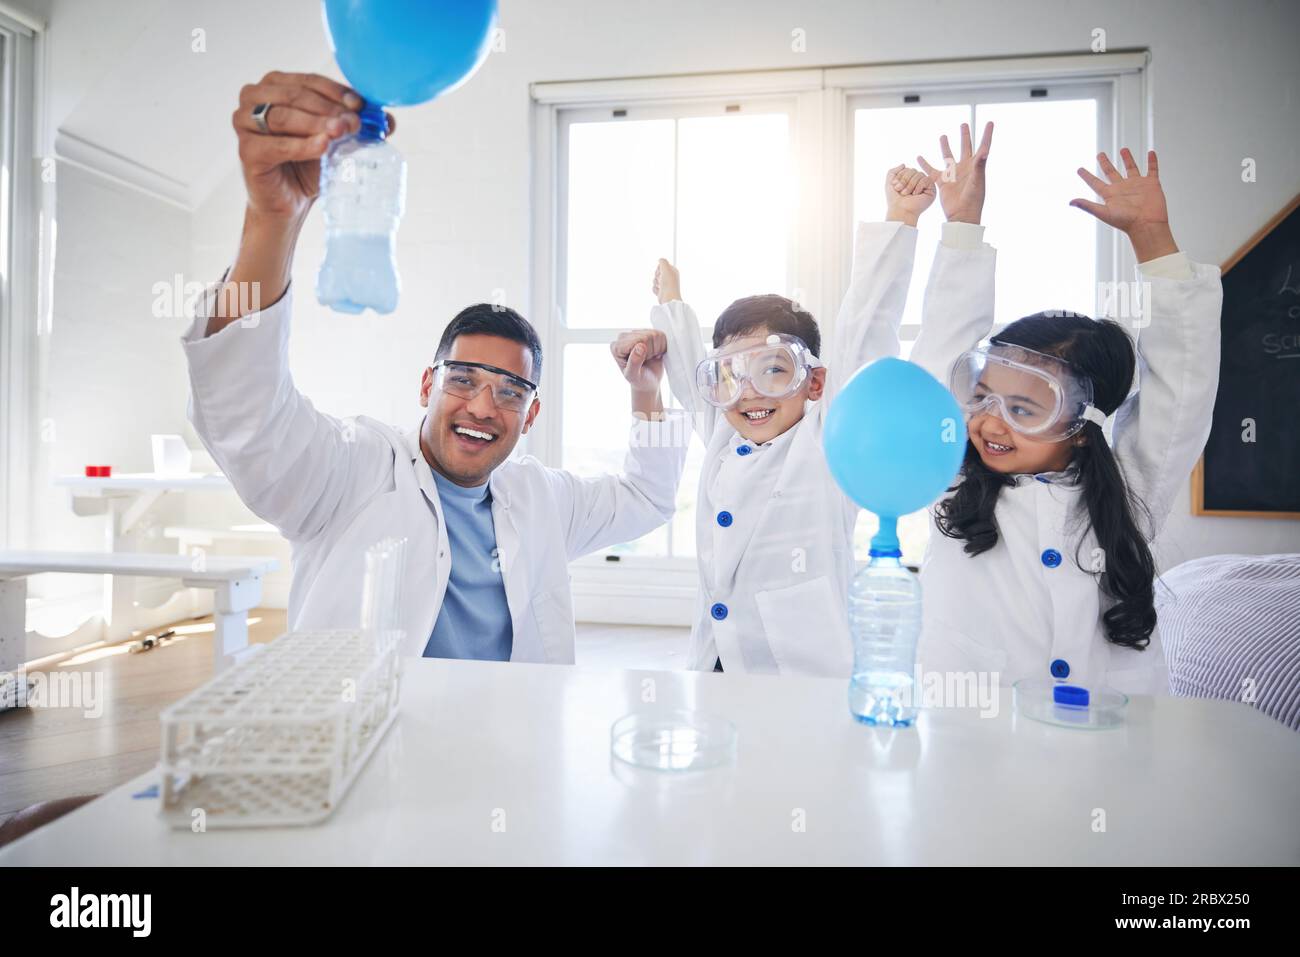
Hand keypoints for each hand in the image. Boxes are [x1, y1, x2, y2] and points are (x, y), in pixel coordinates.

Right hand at [232, 71, 394, 220]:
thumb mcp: (337, 140)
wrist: (291, 201)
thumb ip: (358, 125)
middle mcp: (254, 97)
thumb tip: (388, 119)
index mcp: (275, 85)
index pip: (309, 80)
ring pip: (283, 116)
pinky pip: (276, 145)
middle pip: (295, 95)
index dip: (336, 91)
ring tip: (341, 132)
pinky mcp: (246, 150)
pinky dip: (302, 145)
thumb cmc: (310, 164)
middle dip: (328, 108)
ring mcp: (244, 122)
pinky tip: (323, 146)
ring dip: (316, 123)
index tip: (360, 105)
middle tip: (354, 122)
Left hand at [611, 329, 667, 393]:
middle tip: (646, 361)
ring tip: (649, 357)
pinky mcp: (645, 333)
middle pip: (647, 336)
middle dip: (650, 351)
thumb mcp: (634, 375)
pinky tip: (654, 353)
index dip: (645, 353)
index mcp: (616, 347)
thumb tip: (640, 347)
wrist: (648, 382)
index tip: (641, 363)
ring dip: (656, 349)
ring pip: (654, 335)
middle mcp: (624, 338)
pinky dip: (661, 346)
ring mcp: (635, 334)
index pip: (638, 341)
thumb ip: (634, 362)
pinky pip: (660, 335)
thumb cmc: (639, 380)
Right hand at [652, 259, 680, 304]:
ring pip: (655, 280)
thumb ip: (663, 261)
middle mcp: (670, 277)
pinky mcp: (662, 291)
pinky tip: (658, 291)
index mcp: (673, 271)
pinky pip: (655, 287)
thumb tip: (660, 259)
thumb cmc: (669, 285)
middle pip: (658, 272)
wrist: (669, 298)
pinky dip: (655, 289)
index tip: (660, 271)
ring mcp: (666, 285)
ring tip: (659, 286)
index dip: (659, 268)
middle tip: (660, 279)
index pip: (663, 265)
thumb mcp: (666, 269)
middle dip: (656, 275)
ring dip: (655, 283)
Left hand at [885, 164, 935, 225]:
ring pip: (919, 174)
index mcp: (909, 181)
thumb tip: (904, 164)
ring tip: (906, 194)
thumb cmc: (894, 199)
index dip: (900, 175)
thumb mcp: (889, 182)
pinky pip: (926, 179)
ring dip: (910, 184)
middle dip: (904, 180)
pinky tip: (915, 194)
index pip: (908, 169)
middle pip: (914, 170)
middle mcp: (918, 183)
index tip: (895, 186)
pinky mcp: (931, 190)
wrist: (900, 210)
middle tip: (900, 191)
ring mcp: (925, 186)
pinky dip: (918, 186)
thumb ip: (893, 171)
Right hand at [917, 121, 992, 224]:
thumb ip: (979, 165)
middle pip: (965, 147)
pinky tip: (919, 157)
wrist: (961, 216)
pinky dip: (925, 164)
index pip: (983, 146)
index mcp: (976, 166)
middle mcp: (965, 167)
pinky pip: (931, 170)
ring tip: (943, 136)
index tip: (990, 122)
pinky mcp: (942, 182)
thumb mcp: (977, 182)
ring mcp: (953, 174)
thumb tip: (985, 151)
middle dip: (965, 136)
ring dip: (945, 146)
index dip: (987, 134)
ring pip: (948, 156)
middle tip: (964, 124)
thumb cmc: (972, 200)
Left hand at [1071, 149, 1176, 260]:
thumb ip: (1087, 206)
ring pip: (1131, 168)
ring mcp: (1137, 185)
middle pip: (1111, 172)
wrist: (1147, 225)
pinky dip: (1152, 161)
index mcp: (1110, 194)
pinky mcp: (1151, 184)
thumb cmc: (1126, 222)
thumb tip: (1070, 202)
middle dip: (1105, 163)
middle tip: (1100, 154)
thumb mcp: (1103, 212)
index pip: (1095, 182)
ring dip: (1127, 159)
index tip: (1079, 169)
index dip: (1086, 176)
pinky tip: (1151, 153)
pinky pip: (1152, 169)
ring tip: (1123, 149)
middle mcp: (1122, 188)